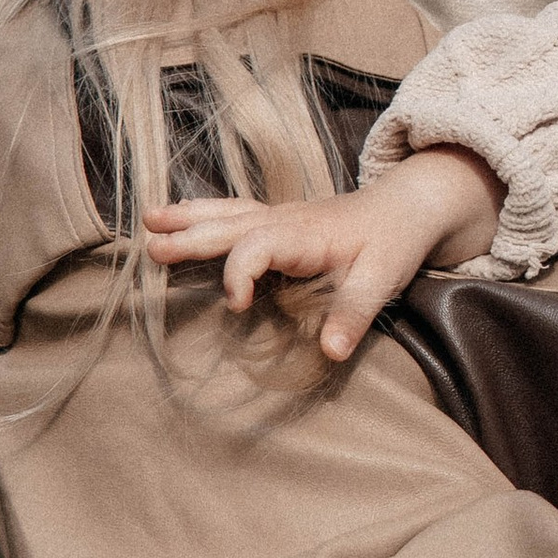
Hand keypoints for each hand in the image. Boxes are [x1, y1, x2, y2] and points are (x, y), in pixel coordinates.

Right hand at [142, 146, 501, 361]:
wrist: (409, 205)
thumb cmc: (394, 241)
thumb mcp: (383, 279)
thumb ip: (355, 313)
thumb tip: (332, 352)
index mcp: (305, 234)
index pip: (259, 246)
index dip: (241, 272)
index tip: (236, 305)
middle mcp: (285, 220)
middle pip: (232, 225)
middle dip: (192, 237)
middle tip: (153, 249)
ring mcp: (280, 216)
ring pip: (227, 213)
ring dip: (189, 218)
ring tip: (149, 222)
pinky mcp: (280, 220)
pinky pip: (235, 213)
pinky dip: (205, 212)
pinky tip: (180, 214)